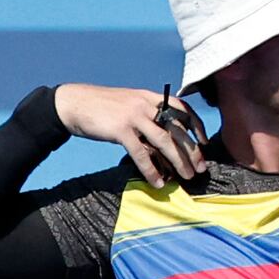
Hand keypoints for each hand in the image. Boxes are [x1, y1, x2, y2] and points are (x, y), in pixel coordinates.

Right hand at [50, 80, 208, 182]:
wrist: (74, 104)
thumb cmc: (100, 107)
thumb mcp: (128, 103)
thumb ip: (145, 113)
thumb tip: (161, 134)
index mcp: (149, 97)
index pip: (182, 108)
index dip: (196, 125)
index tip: (205, 141)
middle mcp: (145, 104)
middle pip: (177, 128)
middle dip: (192, 150)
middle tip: (201, 167)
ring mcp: (133, 116)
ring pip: (164, 141)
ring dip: (179, 161)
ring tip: (186, 176)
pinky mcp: (121, 130)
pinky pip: (141, 153)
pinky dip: (151, 170)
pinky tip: (158, 181)